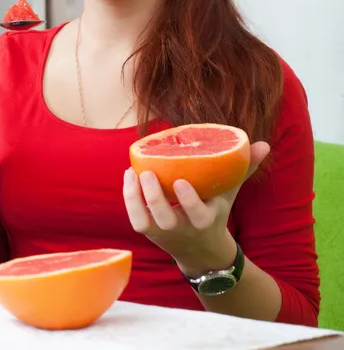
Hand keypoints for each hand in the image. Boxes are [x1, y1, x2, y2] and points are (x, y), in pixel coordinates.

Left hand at [123, 141, 269, 275]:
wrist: (199, 249)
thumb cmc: (214, 211)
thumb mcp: (229, 193)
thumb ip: (243, 169)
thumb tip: (263, 144)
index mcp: (205, 220)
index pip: (198, 215)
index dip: (188, 201)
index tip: (181, 181)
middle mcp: (182, 229)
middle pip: (166, 219)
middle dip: (155, 197)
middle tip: (149, 172)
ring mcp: (163, 232)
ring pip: (144, 221)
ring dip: (135, 198)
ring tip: (133, 172)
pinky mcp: (148, 231)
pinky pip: (135, 219)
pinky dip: (129, 200)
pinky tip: (129, 176)